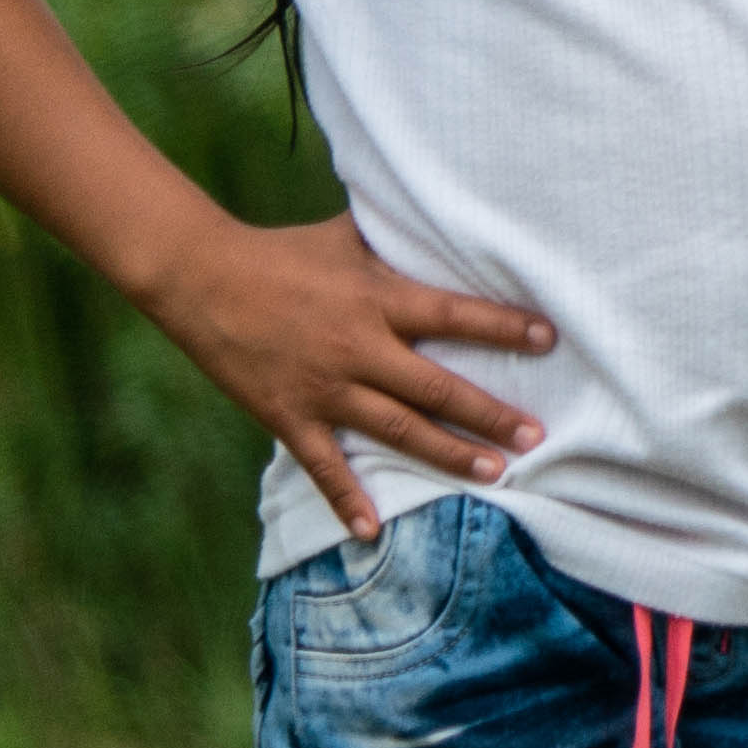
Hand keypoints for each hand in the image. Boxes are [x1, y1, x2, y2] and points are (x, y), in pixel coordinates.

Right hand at [147, 212, 549, 544]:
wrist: (198, 276)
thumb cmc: (282, 251)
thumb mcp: (349, 237)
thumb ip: (398, 242)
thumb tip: (448, 218)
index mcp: (378, 299)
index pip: (455, 315)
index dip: (503, 327)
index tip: (549, 340)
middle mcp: (357, 348)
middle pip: (436, 389)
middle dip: (489, 415)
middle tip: (535, 438)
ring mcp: (322, 387)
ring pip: (396, 430)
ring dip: (446, 454)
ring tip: (494, 474)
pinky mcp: (286, 415)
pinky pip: (322, 464)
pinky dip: (345, 498)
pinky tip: (370, 530)